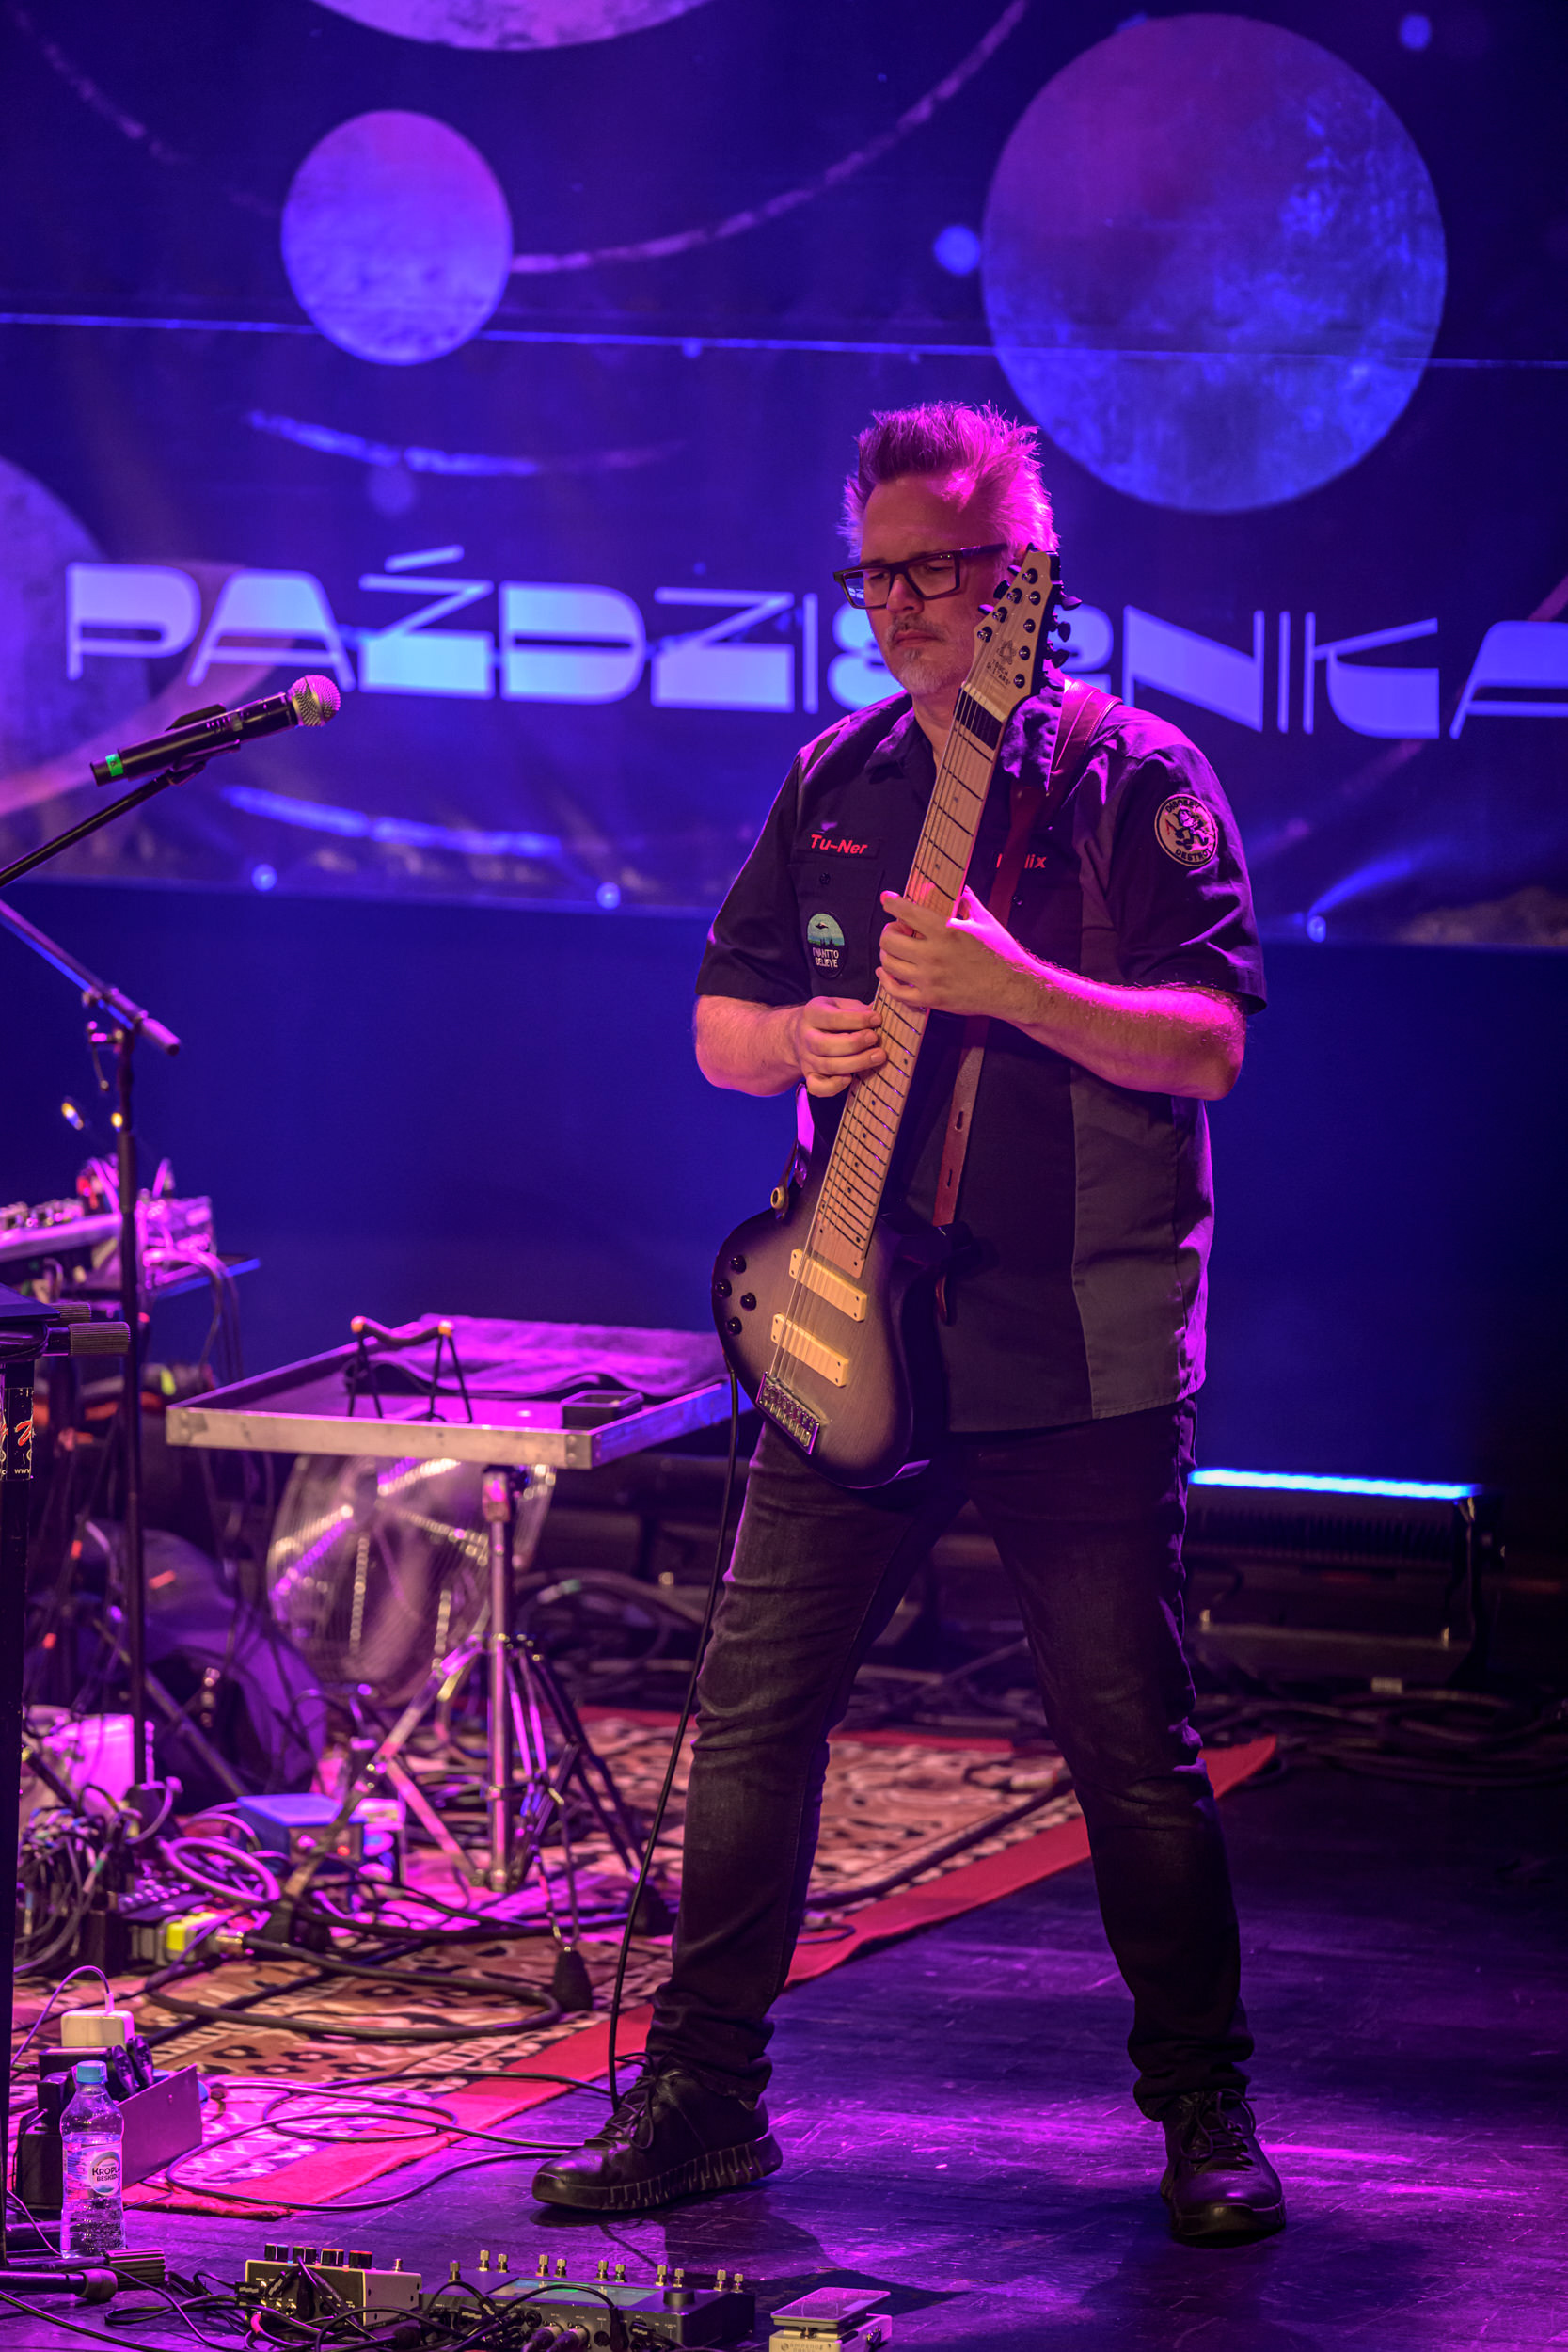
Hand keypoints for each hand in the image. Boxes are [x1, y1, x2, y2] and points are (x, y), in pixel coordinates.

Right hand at [788, 995, 886, 1096]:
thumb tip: (877, 1011)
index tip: (877, 1019)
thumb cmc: (830, 1018)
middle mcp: (806, 1037)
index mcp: (812, 1014)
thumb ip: (857, 1009)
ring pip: (828, 1066)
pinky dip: (834, 1086)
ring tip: (878, 1056)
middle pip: (825, 1045)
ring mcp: (807, 1059)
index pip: (832, 1018)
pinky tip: (850, 1078)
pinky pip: (818, 1087)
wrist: (801, 1034)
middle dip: (854, 1043)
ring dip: (856, 1063)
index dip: (857, 1019)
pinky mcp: (810, 1076)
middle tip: (875, 1039)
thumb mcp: (840, 1005)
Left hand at [877, 889, 1036, 1016]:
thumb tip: (961, 890)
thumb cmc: (1001, 955)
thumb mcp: (985, 921)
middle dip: (889, 930)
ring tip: (895, 950)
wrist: (1012, 989)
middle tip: (897, 930)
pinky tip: (887, 973)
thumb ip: (968, 903)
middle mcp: (933, 954)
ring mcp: (930, 979)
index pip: (906, 911)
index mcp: (946, 930)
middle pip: (889, 939)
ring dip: (887, 954)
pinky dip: (886, 981)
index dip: (891, 902)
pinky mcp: (931, 999)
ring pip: (888, 964)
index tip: (887, 899)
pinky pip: (896, 992)